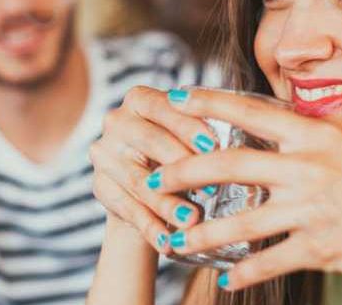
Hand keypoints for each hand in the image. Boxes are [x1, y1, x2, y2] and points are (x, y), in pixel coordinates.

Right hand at [89, 86, 221, 253]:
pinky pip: (127, 209)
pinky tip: (169, 243)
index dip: (188, 127)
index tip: (214, 147)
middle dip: (181, 165)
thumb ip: (204, 133)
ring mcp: (104, 154)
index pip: (162, 107)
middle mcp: (116, 121)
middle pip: (149, 142)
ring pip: (138, 180)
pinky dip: (151, 228)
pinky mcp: (100, 186)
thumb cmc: (179, 150)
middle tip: (210, 188)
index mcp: (139, 98)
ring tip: (192, 221)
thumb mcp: (188, 135)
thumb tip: (240, 152)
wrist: (146, 184)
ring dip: (167, 203)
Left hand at [146, 88, 341, 298]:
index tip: (175, 98)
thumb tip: (268, 138)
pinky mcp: (321, 247)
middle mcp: (310, 168)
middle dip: (185, 172)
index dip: (210, 103)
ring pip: (242, 222)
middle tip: (153, 180)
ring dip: (204, 233)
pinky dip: (244, 272)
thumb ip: (307, 145)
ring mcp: (314, 209)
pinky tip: (224, 278)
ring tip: (176, 239)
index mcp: (316, 137)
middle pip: (232, 166)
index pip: (252, 112)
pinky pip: (270, 261)